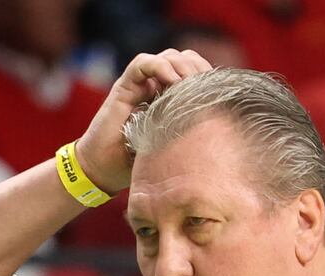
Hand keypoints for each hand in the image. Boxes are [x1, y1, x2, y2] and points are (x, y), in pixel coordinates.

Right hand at [75, 48, 212, 193]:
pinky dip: (160, 66)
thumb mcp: (172, 147)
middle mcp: (156, 87)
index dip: (207, 76)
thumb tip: (221, 133)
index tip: (219, 92)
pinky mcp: (124, 87)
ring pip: (167, 57)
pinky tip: (172, 81)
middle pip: (184, 59)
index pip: (194, 72)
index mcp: (170, 98)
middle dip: (199, 68)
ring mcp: (140, 85)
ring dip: (183, 66)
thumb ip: (189, 133)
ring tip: (190, 85)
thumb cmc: (136, 163)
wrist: (103, 169)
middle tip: (207, 87)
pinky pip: (143, 64)